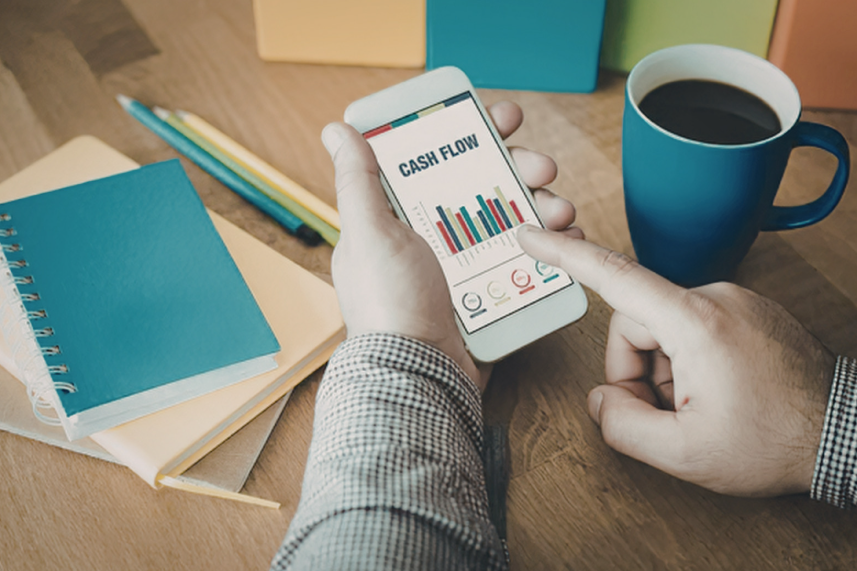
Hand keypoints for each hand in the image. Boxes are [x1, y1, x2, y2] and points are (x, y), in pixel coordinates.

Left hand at [321, 102, 579, 390]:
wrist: (421, 375)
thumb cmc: (390, 305)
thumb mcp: (370, 233)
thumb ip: (358, 181)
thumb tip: (338, 131)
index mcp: (402, 218)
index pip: (440, 161)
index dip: (472, 135)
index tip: (500, 120)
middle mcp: (435, 238)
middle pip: (486, 186)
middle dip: (519, 167)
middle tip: (542, 165)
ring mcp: (466, 267)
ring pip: (513, 220)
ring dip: (542, 204)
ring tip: (560, 209)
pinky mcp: (492, 293)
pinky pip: (527, 260)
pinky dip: (551, 247)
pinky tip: (567, 238)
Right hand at [517, 227, 835, 495]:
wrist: (847, 434)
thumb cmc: (777, 442)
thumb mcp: (686, 453)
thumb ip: (623, 425)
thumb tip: (601, 399)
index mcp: (694, 322)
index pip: (614, 276)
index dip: (564, 255)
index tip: (530, 235)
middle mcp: (714, 297)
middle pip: (635, 322)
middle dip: (636, 372)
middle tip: (665, 415)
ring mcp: (733, 301)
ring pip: (662, 329)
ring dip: (664, 371)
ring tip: (697, 409)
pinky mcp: (745, 311)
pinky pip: (691, 329)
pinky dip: (687, 363)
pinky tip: (714, 394)